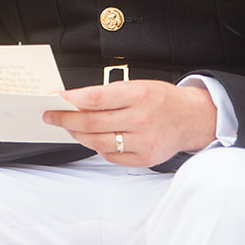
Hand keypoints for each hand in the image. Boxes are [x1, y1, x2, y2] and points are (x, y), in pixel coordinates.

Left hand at [45, 80, 215, 166]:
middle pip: (92, 122)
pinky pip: (111, 156)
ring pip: (98, 142)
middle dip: (66, 119)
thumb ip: (109, 94)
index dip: (70, 100)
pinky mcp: (144, 159)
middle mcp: (141, 119)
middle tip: (52, 116)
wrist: (192, 119)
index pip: (95, 98)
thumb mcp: (138, 85)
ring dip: (78, 134)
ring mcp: (143, 142)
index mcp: (139, 95)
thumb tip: (76, 102)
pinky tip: (94, 139)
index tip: (55, 99)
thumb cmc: (162, 100)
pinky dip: (98, 147)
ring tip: (70, 127)